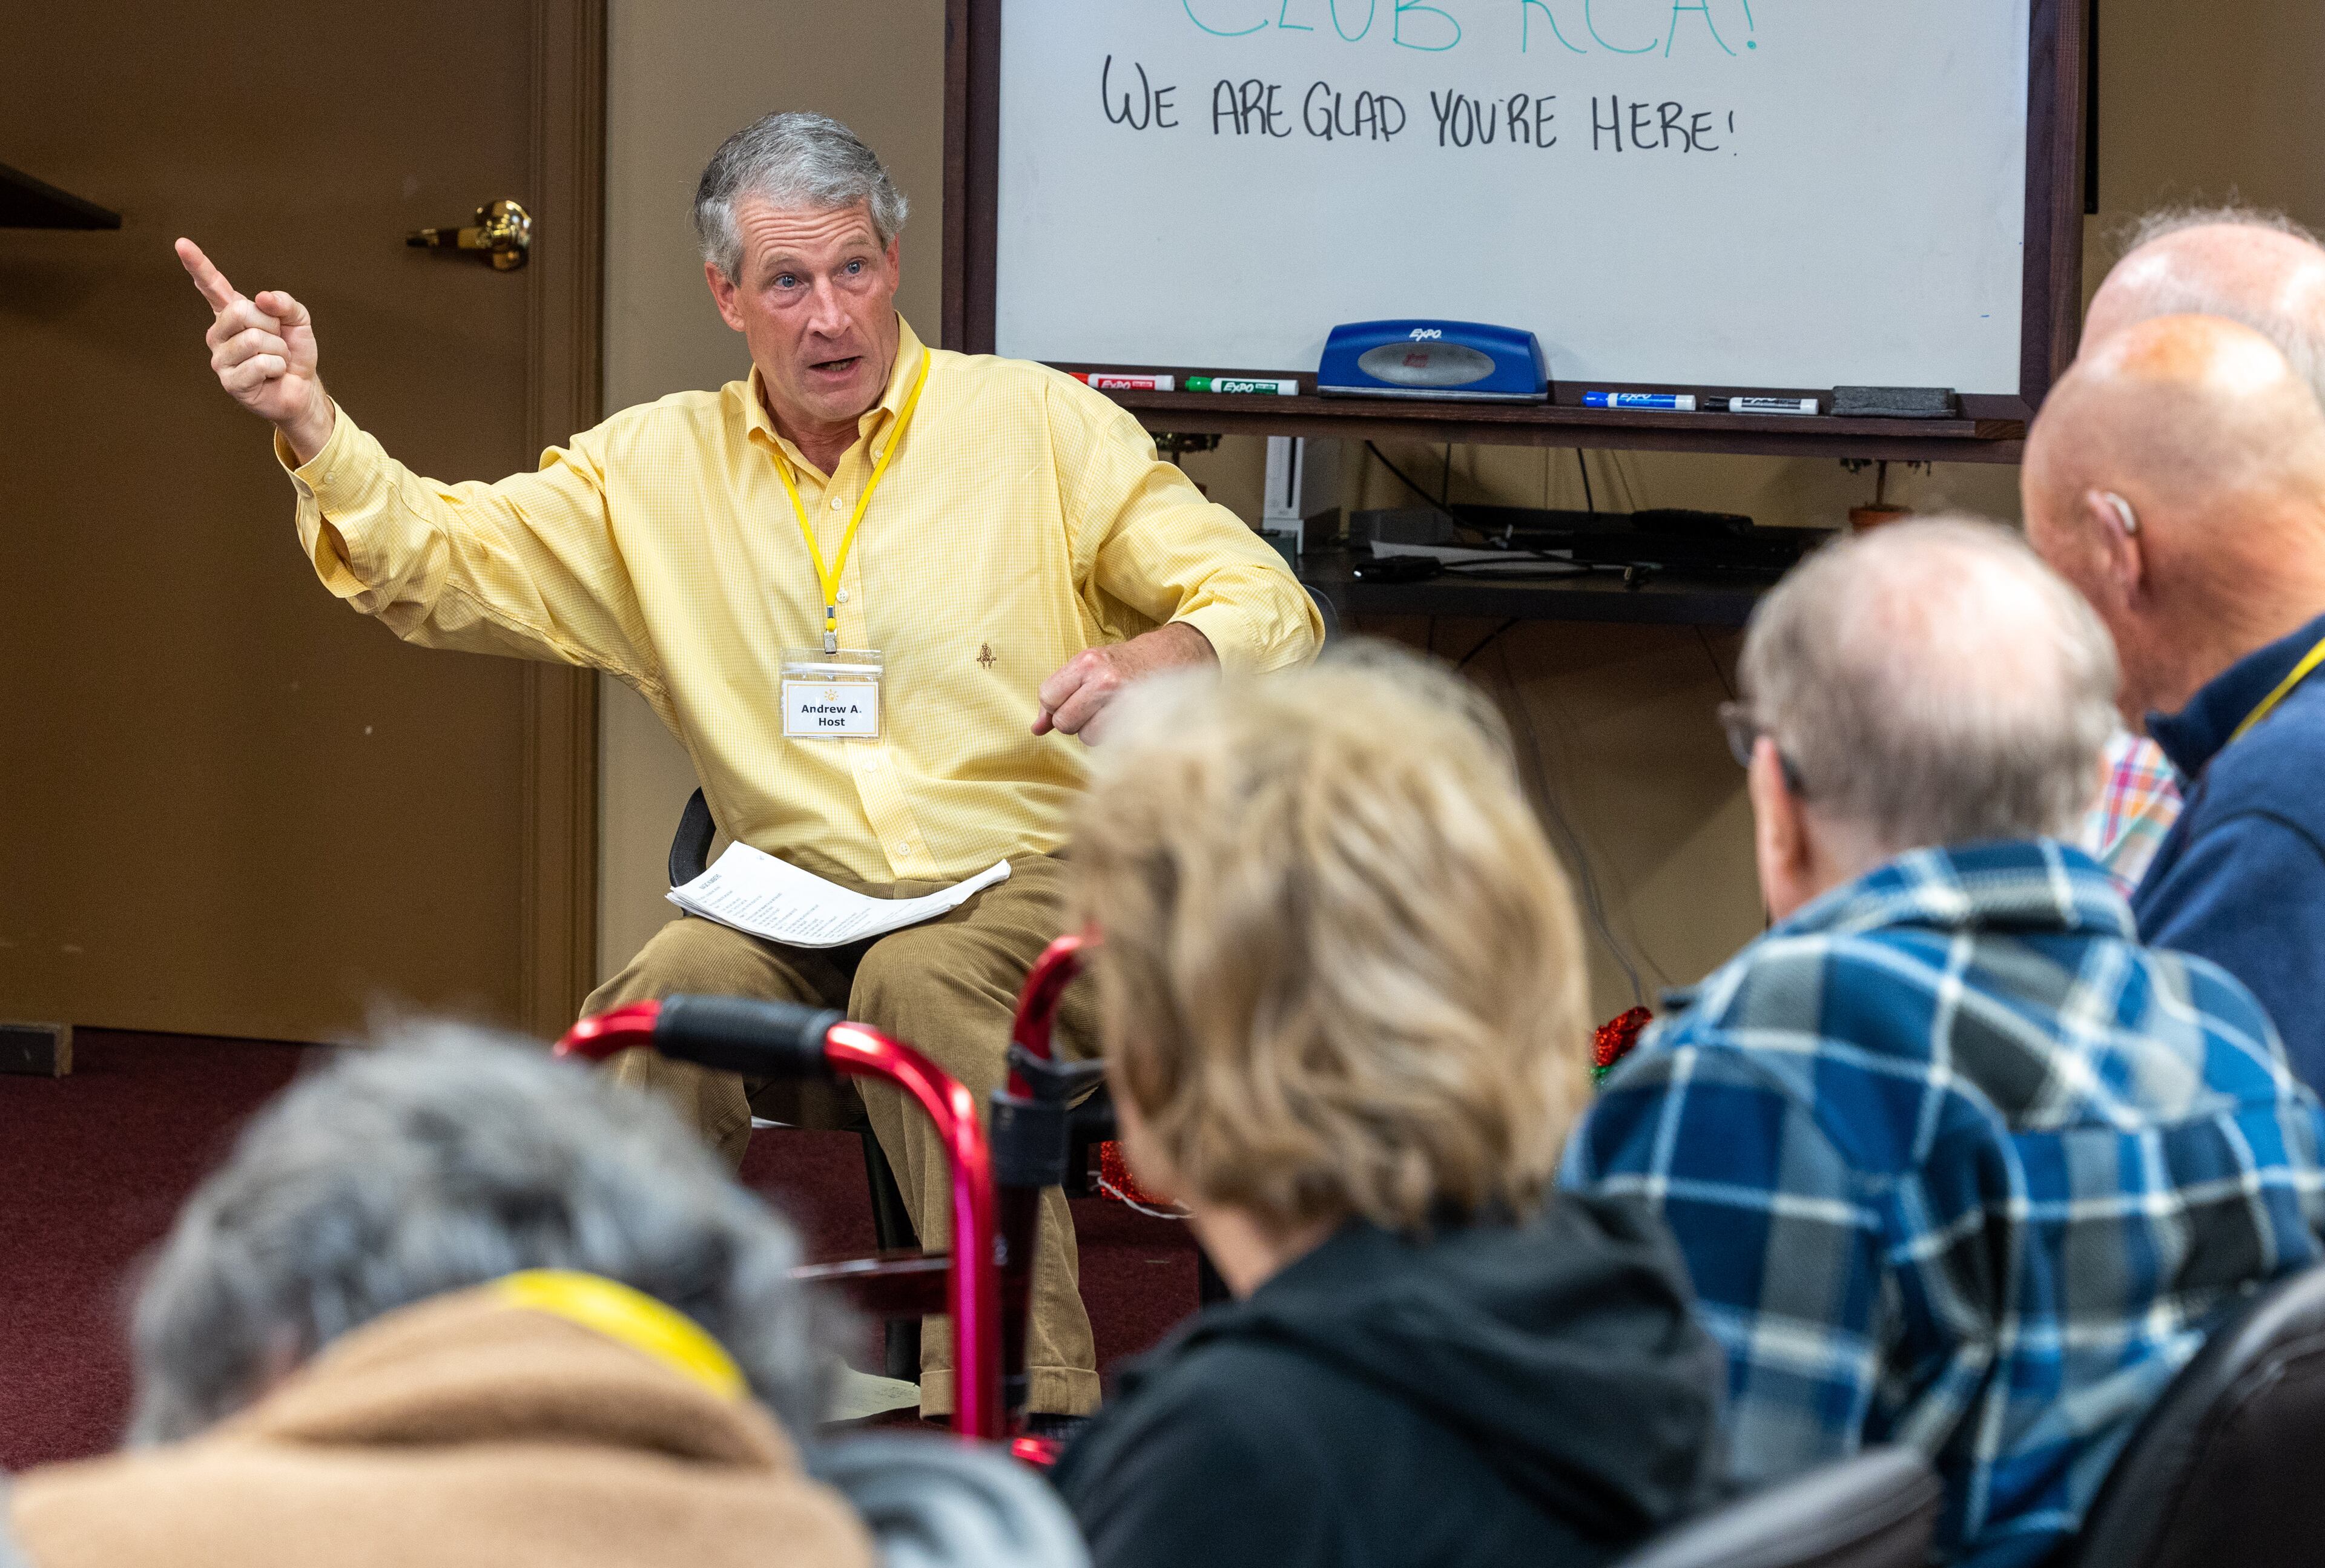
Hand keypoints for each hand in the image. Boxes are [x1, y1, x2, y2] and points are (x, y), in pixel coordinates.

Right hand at [176, 237, 334, 462]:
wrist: (303, 388)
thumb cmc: (294, 352)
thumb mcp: (298, 320)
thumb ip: (284, 303)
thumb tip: (264, 298)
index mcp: (231, 313)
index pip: (212, 285)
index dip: (198, 264)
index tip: (182, 243)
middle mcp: (219, 333)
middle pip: (241, 311)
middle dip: (272, 326)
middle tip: (277, 342)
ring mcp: (220, 358)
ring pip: (255, 340)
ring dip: (278, 350)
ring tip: (276, 360)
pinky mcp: (229, 381)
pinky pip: (261, 364)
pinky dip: (277, 367)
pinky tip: (273, 375)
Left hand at [1034, 622, 1214, 744]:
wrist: (1177, 657)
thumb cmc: (1129, 663)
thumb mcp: (1090, 668)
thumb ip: (1060, 695)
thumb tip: (1035, 729)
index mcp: (1087, 662)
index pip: (1047, 696)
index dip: (1057, 704)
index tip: (1075, 698)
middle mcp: (1103, 680)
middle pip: (1064, 721)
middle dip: (1074, 720)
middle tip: (1095, 707)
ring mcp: (1123, 702)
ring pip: (1085, 735)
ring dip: (1095, 730)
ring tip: (1113, 712)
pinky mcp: (1138, 719)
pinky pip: (1107, 741)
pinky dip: (1112, 736)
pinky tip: (1124, 720)